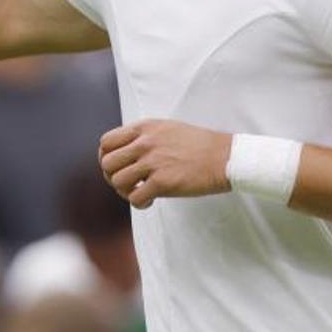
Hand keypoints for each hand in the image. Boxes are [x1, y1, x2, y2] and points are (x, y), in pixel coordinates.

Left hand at [99, 119, 232, 208]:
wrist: (225, 157)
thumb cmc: (199, 145)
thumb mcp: (167, 128)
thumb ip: (144, 136)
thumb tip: (124, 151)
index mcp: (144, 128)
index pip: (106, 142)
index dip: (106, 158)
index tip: (118, 168)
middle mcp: (145, 142)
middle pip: (107, 163)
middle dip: (113, 177)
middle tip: (128, 184)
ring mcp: (153, 162)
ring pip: (117, 181)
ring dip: (125, 192)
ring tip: (140, 192)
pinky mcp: (162, 182)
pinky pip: (135, 198)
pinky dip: (139, 203)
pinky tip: (150, 201)